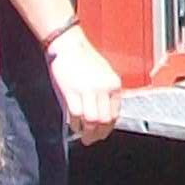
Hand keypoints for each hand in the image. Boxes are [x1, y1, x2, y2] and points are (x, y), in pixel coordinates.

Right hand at [51, 27, 121, 141]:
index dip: (109, 127)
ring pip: (91, 120)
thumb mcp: (104, 74)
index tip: (103, 132)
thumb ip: (105, 93)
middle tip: (92, 140)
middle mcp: (104, 88)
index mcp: (114, 84)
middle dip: (98, 133)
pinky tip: (74, 126)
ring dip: (87, 132)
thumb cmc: (84, 59)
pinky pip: (76, 115)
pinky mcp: (72, 92)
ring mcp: (88, 90)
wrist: (69, 45)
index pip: (115, 113)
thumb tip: (103, 114)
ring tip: (83, 137)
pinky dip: (75, 124)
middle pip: (105, 119)